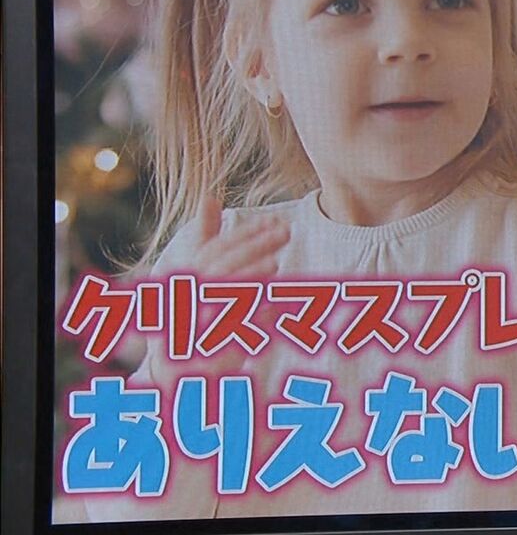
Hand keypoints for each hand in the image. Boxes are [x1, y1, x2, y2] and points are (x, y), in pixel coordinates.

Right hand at [134, 195, 290, 387]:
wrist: (178, 372)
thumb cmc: (193, 313)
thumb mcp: (195, 273)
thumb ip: (205, 237)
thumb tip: (210, 197)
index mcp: (183, 278)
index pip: (214, 250)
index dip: (244, 233)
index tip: (273, 220)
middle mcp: (184, 298)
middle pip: (220, 267)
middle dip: (253, 247)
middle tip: (285, 232)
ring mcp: (194, 323)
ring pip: (222, 296)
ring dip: (248, 278)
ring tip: (275, 263)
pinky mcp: (208, 350)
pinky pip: (232, 330)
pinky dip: (254, 315)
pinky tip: (275, 303)